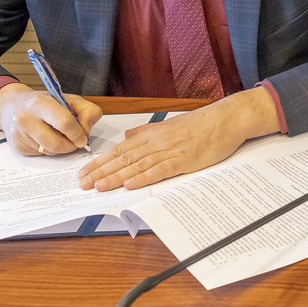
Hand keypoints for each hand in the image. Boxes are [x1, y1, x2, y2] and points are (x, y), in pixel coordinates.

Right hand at [0, 81, 102, 155]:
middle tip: (75, 141)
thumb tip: (86, 131)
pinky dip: (49, 149)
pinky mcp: (17, 146)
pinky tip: (46, 138)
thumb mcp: (69, 99)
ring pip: (50, 152)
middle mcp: (25, 118)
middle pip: (57, 143)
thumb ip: (87, 111)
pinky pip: (41, 155)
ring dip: (61, 148)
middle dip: (71, 145)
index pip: (64, 123)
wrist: (13, 106)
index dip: (78, 133)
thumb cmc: (45, 103)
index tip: (83, 138)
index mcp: (40, 103)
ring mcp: (19, 134)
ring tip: (59, 135)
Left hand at [77, 91, 264, 191]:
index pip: (119, 150)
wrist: (225, 119)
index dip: (100, 162)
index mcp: (151, 135)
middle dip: (100, 172)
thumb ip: (146, 132)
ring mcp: (169, 151)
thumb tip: (128, 137)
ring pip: (137, 166)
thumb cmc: (200, 124)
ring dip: (116, 177)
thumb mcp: (169, 125)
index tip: (84, 172)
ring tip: (98, 187)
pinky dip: (144, 178)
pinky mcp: (183, 160)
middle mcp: (156, 142)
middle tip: (82, 184)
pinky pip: (160, 170)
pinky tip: (130, 185)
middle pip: (122, 159)